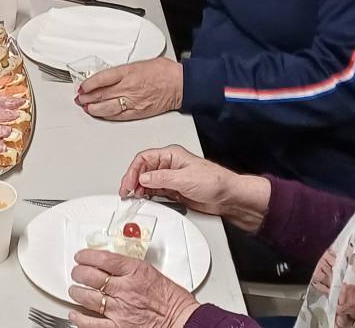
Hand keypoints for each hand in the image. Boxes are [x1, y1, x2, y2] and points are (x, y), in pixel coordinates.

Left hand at [68, 250, 199, 327]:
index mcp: (134, 271)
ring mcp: (119, 309)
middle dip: (79, 273)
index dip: (87, 256)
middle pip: (90, 276)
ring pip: (87, 297)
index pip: (103, 258)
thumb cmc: (172, 299)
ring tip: (75, 290)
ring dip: (76, 292)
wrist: (181, 319)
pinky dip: (80, 318)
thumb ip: (130, 268)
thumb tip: (111, 265)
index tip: (82, 256)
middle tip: (77, 272)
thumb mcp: (151, 272)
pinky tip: (75, 314)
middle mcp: (125, 289)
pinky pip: (92, 323)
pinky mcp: (118, 327)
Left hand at [76, 58, 182, 121]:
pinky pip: (118, 115)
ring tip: (86, 107)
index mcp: (128, 72)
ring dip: (93, 108)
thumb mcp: (140, 63)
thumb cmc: (164, 72)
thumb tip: (112, 75)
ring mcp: (132, 101)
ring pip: (106, 107)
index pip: (101, 79)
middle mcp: (128, 88)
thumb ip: (125, 70)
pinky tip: (100, 113)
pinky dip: (106, 115)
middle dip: (87, 97)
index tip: (82, 86)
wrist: (180, 84)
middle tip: (80, 97)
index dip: (88, 84)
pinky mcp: (137, 112)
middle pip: (101, 94)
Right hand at [117, 145, 269, 229]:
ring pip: (147, 181)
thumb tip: (143, 179)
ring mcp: (171, 178)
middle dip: (133, 180)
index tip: (128, 184)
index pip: (145, 158)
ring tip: (133, 197)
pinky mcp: (173, 190)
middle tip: (126, 192)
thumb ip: (161, 178)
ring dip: (138, 188)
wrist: (228, 196)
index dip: (133, 171)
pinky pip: (154, 191)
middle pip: (143, 169)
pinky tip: (143, 199)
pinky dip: (146, 195)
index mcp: (171, 155)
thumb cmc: (214, 181)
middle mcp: (169, 165)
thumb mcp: (185, 179)